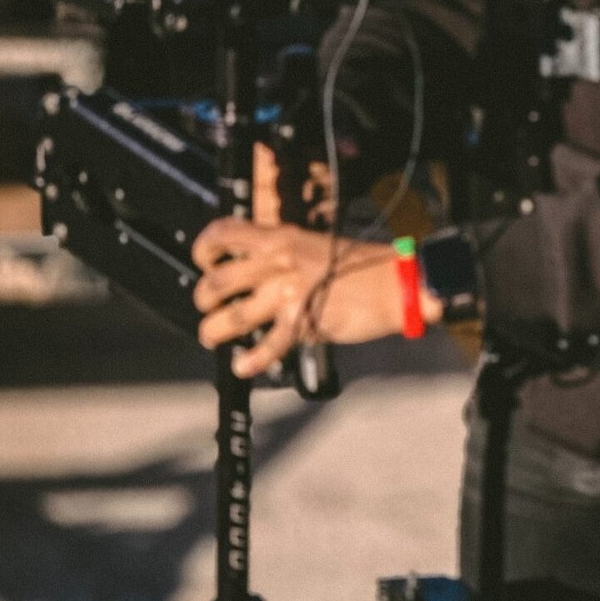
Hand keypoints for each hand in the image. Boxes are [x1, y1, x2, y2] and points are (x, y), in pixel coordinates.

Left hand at [191, 221, 439, 378]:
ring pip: (233, 315)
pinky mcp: (303, 321)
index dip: (204, 248)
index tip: (202, 261)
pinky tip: (243, 366)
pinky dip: (252, 360)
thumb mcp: (317, 245)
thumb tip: (260, 271)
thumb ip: (286, 256)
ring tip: (212, 337)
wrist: (396, 283)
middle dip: (203, 299)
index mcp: (281, 238)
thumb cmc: (366, 265)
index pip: (225, 234)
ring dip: (214, 330)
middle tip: (207, 307)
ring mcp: (289, 292)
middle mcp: (279, 262)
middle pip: (219, 281)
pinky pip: (268, 344)